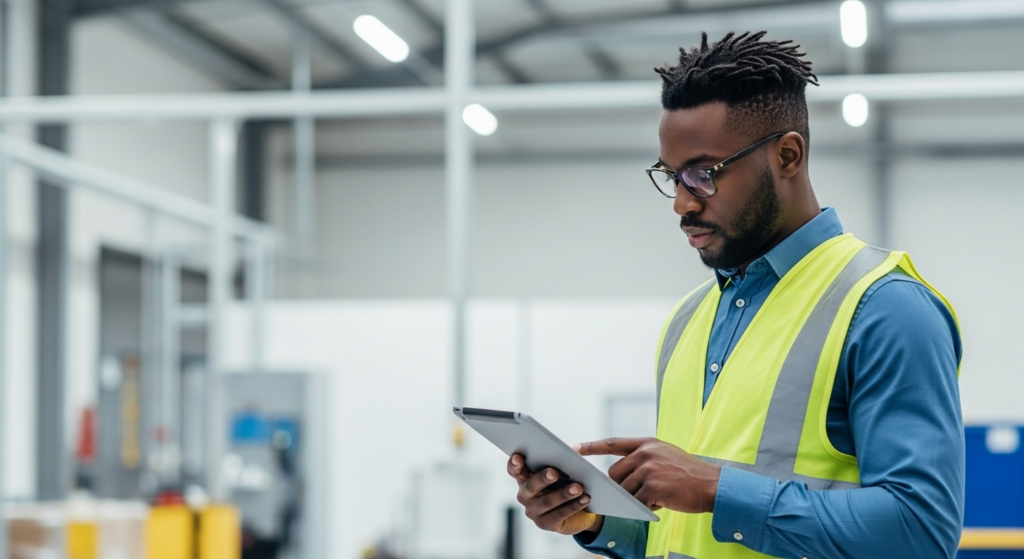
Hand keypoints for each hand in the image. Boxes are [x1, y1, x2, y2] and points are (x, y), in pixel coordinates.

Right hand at [507, 454, 602, 534]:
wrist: (577, 512)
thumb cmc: (565, 486)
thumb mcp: (561, 473)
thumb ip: (560, 463)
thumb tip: (573, 452)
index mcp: (525, 478)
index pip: (515, 471)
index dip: (514, 465)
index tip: (518, 457)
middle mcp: (525, 495)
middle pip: (530, 486)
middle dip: (542, 478)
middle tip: (554, 472)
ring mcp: (533, 511)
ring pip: (546, 502)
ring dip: (563, 494)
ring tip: (578, 487)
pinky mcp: (545, 524)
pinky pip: (559, 515)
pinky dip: (573, 506)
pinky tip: (584, 499)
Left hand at [574, 437, 720, 513]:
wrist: (712, 485)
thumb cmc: (688, 474)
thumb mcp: (665, 456)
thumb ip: (643, 460)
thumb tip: (617, 477)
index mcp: (647, 443)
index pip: (613, 443)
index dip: (592, 446)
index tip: (575, 448)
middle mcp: (645, 453)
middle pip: (614, 473)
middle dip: (621, 486)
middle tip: (639, 492)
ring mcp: (648, 469)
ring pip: (624, 489)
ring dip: (635, 497)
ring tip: (656, 496)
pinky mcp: (652, 486)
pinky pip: (636, 501)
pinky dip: (645, 506)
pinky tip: (660, 503)